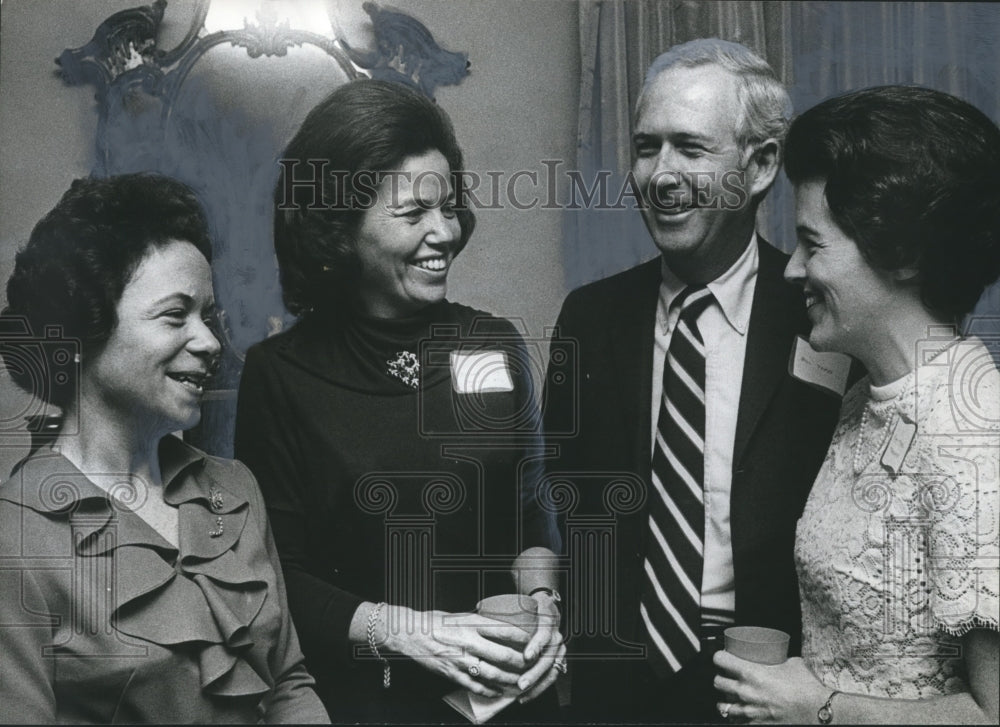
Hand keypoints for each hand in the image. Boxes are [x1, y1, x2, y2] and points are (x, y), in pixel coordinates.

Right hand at [381, 606, 530, 697]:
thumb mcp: (459, 615)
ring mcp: (461, 659)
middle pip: (504, 655)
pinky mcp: (452, 673)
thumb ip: (478, 622)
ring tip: (521, 682)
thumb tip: (497, 626)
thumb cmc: (434, 621)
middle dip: (522, 662)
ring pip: (492, 673)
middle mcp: (469, 641)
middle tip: (532, 665)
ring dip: (509, 679)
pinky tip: (498, 692)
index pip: (505, 631)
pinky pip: (475, 685)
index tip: (533, 641)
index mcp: (472, 623)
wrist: (410, 634)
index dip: (523, 638)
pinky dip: (489, 690)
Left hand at [516, 592, 564, 702]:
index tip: (526, 656)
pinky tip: (527, 695)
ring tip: (521, 693)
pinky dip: (540, 688)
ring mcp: (559, 650)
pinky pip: (551, 677)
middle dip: (534, 673)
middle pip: (548, 658)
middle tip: (521, 684)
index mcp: (547, 621)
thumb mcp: (523, 606)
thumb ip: (505, 611)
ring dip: (536, 685)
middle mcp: (555, 636)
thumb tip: (478, 609)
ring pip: (551, 671)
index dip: (536, 646)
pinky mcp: (559, 660)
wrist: (548, 611)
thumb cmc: (530, 610)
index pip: (544, 634)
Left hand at [713, 652, 827, 723]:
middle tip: (727, 676)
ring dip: (726, 700)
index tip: (722, 657)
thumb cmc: (807, 687)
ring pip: (723, 706)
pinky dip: (737, 717)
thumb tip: (777, 656)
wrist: (819, 712)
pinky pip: (736, 721)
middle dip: (721, 678)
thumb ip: (778, 659)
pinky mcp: (755, 725)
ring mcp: (749, 711)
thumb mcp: (791, 663)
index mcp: (751, 673)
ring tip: (731, 697)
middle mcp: (745, 692)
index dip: (719, 657)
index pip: (720, 660)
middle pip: (718, 683)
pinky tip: (741, 713)